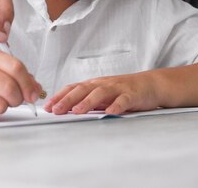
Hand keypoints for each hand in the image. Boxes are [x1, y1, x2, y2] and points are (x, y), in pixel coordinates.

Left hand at [44, 72, 159, 115]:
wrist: (150, 84)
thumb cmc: (124, 91)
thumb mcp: (103, 95)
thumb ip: (88, 101)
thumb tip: (66, 110)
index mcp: (95, 84)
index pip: (74, 88)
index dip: (60, 96)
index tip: (47, 107)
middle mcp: (104, 84)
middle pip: (84, 89)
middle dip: (68, 99)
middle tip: (56, 110)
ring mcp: (118, 88)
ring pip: (100, 92)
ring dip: (88, 101)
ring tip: (77, 111)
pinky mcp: (132, 95)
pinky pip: (123, 100)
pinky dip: (116, 105)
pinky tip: (110, 112)